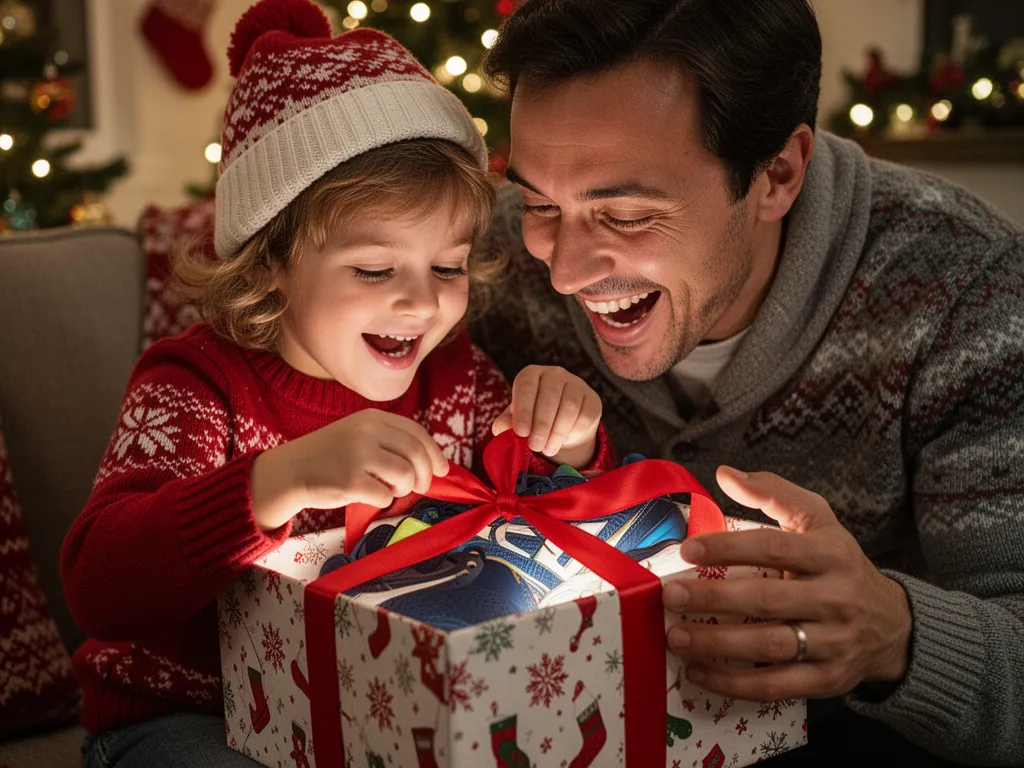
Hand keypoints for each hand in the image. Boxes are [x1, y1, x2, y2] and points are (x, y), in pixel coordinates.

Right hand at [250, 410, 448, 530]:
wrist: (290, 471)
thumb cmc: (330, 456)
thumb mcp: (358, 434)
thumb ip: (390, 440)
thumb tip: (434, 462)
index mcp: (372, 418)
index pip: (416, 432)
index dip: (435, 452)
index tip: (443, 470)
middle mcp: (367, 432)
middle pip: (416, 454)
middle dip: (426, 475)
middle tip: (422, 487)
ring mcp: (358, 456)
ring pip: (406, 474)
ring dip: (406, 488)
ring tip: (395, 490)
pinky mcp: (350, 481)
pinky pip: (386, 495)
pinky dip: (385, 500)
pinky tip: (373, 496)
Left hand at [492, 365, 601, 467]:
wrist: (560, 426)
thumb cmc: (532, 420)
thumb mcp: (516, 421)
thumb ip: (506, 424)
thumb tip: (502, 428)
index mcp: (531, 374)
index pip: (526, 385)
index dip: (524, 409)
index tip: (521, 432)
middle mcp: (554, 374)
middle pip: (549, 396)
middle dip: (541, 425)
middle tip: (535, 446)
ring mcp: (576, 384)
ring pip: (569, 407)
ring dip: (557, 432)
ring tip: (548, 449)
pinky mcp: (592, 399)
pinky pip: (585, 415)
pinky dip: (573, 432)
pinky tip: (564, 442)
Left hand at [662, 467, 911, 701]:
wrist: (894, 626)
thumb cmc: (839, 564)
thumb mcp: (818, 520)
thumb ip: (773, 492)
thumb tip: (725, 474)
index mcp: (830, 554)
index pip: (774, 547)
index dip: (728, 547)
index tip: (688, 550)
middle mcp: (836, 598)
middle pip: (767, 600)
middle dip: (714, 599)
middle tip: (671, 596)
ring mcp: (834, 643)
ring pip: (770, 646)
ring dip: (718, 644)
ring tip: (676, 638)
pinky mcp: (828, 680)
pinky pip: (776, 686)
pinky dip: (734, 684)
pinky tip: (699, 673)